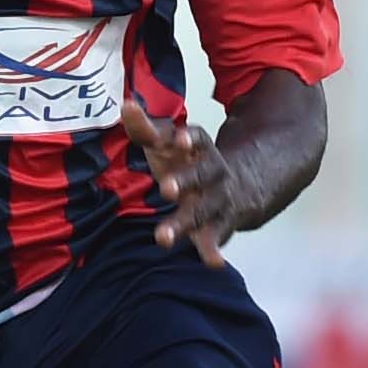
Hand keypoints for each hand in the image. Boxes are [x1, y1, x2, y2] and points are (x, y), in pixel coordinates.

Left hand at [121, 94, 242, 264]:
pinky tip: (213, 262)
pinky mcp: (219, 225)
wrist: (241, 186)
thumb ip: (146, 129)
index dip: (190, 138)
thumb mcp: (168, 145)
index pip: (198, 139)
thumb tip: (126, 105)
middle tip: (166, 190)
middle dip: (186, 180)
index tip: (180, 139)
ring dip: (184, 223)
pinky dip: (213, 249)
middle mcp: (213, 173)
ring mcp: (218, 200)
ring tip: (163, 239)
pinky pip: (216, 237)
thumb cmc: (187, 163)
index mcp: (200, 149)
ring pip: (205, 210)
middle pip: (203, 174)